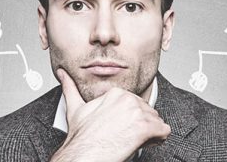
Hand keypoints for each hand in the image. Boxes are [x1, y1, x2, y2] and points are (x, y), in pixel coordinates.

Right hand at [50, 68, 170, 161]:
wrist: (84, 154)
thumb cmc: (82, 136)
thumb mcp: (75, 108)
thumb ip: (70, 87)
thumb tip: (62, 74)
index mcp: (117, 93)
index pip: (136, 105)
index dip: (130, 120)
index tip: (121, 129)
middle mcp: (129, 99)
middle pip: (147, 113)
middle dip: (140, 127)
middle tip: (125, 137)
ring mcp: (139, 112)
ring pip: (156, 122)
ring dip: (148, 134)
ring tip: (131, 141)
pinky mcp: (148, 127)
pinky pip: (164, 132)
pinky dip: (157, 140)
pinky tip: (143, 144)